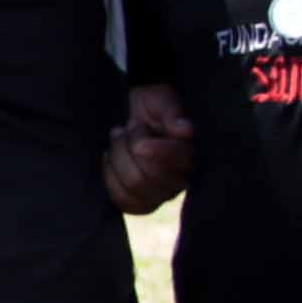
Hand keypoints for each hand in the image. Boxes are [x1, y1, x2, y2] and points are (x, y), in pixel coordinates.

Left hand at [102, 82, 193, 215]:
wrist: (137, 114)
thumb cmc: (152, 107)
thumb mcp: (162, 102)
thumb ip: (172, 114)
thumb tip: (185, 130)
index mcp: (191, 152)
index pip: (178, 159)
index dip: (157, 152)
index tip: (138, 136)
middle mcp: (181, 178)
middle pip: (145, 177)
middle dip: (128, 148)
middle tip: (127, 128)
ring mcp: (162, 192)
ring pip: (132, 186)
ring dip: (117, 158)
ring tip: (118, 138)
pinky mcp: (143, 200)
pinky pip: (124, 200)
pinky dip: (110, 177)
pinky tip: (109, 158)